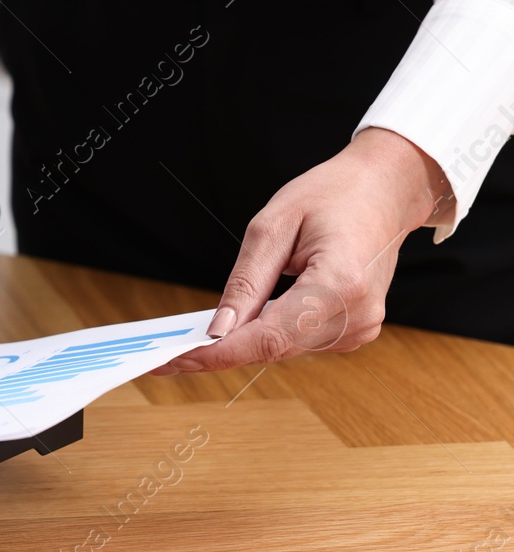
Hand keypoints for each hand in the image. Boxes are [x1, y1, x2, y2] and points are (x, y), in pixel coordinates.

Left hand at [152, 128, 453, 374]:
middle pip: (273, 348)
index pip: (268, 337)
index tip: (174, 361)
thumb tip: (218, 328)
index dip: (217, 354)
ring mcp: (361, 327)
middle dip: (219, 351)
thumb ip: (245, 282)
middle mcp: (357, 316)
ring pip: (283, 349)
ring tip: (195, 338)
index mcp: (340, 285)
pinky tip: (242, 322)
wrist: (384, 191)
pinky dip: (266, 333)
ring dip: (241, 342)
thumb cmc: (333, 196)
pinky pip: (298, 341)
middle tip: (166, 354)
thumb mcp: (273, 225)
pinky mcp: (355, 330)